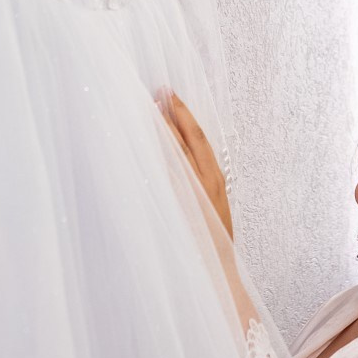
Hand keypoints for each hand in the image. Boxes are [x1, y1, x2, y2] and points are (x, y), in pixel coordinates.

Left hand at [157, 89, 233, 240]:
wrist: (214, 267)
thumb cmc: (213, 239)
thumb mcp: (213, 205)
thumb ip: (199, 183)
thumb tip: (181, 160)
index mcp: (215, 180)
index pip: (200, 137)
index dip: (186, 114)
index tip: (172, 94)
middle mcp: (204, 182)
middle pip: (186, 139)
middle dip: (172, 113)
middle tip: (158, 90)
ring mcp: (189, 192)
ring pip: (173, 152)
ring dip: (160, 129)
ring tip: (148, 108)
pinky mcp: (175, 204)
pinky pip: (163, 174)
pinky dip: (154, 155)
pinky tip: (142, 143)